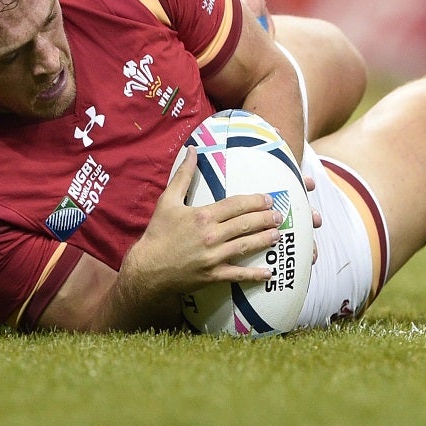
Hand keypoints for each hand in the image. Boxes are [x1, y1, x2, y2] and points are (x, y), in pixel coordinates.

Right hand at [126, 148, 283, 300]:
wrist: (147, 269)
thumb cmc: (158, 233)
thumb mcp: (168, 200)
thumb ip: (183, 175)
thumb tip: (192, 150)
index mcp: (202, 216)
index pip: (235, 205)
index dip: (254, 201)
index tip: (268, 198)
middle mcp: (211, 236)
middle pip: (245, 224)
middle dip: (264, 218)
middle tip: (279, 215)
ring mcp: (213, 257)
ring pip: (245, 246)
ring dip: (263, 240)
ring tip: (278, 235)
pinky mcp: (212, 276)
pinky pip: (237, 275)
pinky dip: (254, 275)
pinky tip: (269, 273)